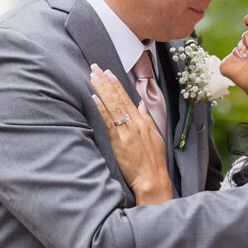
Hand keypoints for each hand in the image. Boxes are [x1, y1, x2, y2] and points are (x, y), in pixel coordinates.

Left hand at [90, 64, 171, 203]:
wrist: (153, 180)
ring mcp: (126, 131)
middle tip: (95, 67)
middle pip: (118, 98)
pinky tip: (94, 98)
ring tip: (92, 77)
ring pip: (112, 106)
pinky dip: (101, 109)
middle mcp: (134, 123)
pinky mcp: (119, 142)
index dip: (116, 84)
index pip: (127, 97)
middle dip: (106, 81)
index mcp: (143, 121)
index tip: (108, 71)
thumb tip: (141, 104)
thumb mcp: (155, 136)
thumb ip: (147, 119)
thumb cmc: (154, 161)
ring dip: (102, 90)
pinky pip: (108, 122)